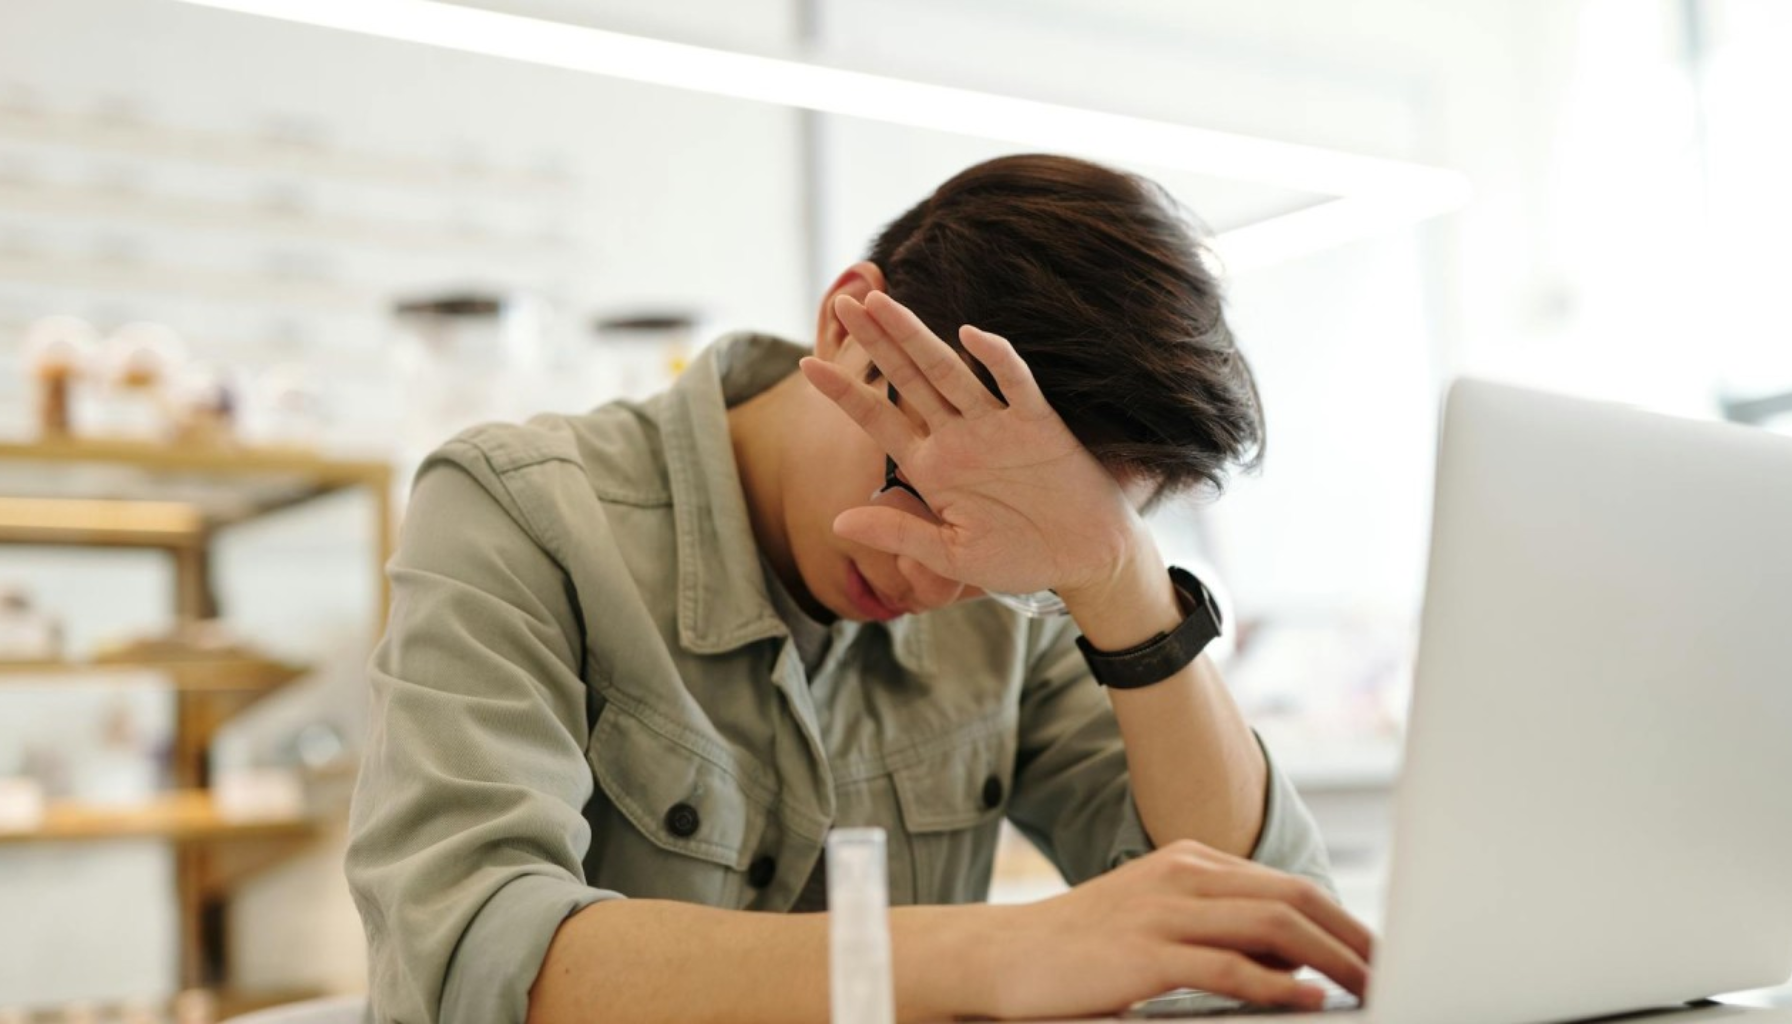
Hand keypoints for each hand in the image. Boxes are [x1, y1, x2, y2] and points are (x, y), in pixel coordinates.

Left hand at [800, 290, 1144, 598]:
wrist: (1085, 559)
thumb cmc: (1019, 557)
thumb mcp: (951, 555)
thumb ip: (899, 533)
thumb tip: (837, 523)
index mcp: (932, 466)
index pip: (879, 419)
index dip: (845, 392)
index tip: (807, 365)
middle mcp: (959, 437)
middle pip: (908, 379)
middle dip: (876, 342)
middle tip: (845, 303)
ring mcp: (997, 426)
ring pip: (949, 371)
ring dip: (916, 336)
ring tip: (881, 301)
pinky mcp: (1038, 424)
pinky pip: (1015, 384)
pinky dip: (997, 360)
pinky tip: (971, 336)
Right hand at [971, 840, 1373, 1019]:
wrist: (1003, 957)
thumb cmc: (1080, 952)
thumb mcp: (1155, 925)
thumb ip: (1218, 931)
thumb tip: (1296, 961)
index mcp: (1188, 863)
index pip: (1286, 884)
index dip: (1342, 918)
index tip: (1380, 952)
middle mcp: (1182, 875)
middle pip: (1292, 897)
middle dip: (1352, 936)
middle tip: (1395, 971)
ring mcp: (1163, 910)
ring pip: (1272, 925)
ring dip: (1332, 959)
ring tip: (1369, 988)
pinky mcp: (1145, 952)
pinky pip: (1229, 967)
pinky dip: (1277, 985)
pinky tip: (1308, 1002)